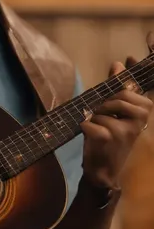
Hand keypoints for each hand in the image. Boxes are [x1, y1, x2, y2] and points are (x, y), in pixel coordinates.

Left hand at [80, 57, 152, 188]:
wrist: (103, 171)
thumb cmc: (109, 139)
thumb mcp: (113, 113)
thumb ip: (116, 89)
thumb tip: (119, 63)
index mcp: (143, 111)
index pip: (135, 88)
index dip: (130, 73)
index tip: (128, 57)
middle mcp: (140, 120)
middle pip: (118, 95)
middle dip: (104, 103)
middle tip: (102, 115)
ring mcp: (126, 129)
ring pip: (102, 109)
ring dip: (94, 117)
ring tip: (99, 129)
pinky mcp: (110, 137)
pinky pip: (90, 122)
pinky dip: (84, 127)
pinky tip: (91, 136)